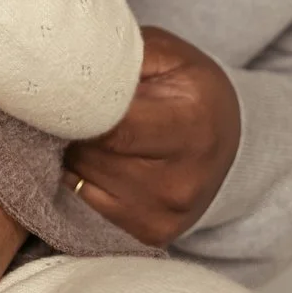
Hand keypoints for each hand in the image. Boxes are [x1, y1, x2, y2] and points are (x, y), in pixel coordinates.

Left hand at [63, 27, 241, 245]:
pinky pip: (82, 200)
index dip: (80, 105)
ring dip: (71, 151)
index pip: (112, 123)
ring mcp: (162, 214)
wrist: (228, 145)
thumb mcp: (168, 56)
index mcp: (192, 126)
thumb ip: (121, 57)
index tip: (64, 89)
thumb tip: (65, 66)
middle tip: (73, 104)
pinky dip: (78, 177)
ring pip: (79, 176)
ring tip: (88, 130)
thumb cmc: (191, 92)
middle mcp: (179, 181)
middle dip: (72, 125)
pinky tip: (96, 158)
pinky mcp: (146, 236)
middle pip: (90, 151)